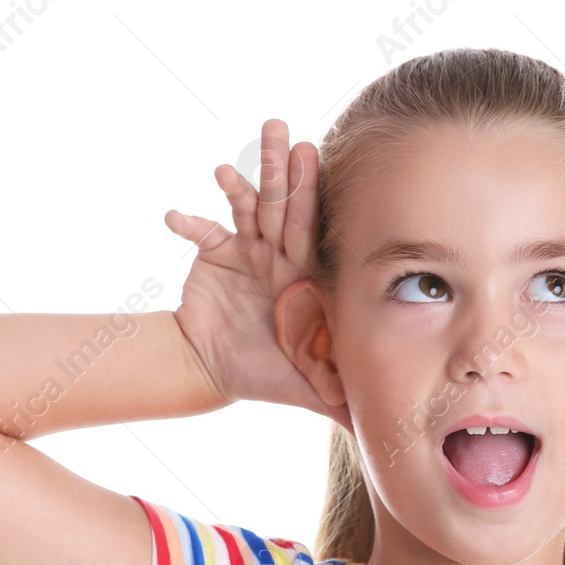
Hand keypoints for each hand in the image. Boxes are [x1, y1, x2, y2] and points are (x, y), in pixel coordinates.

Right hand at [164, 118, 351, 430]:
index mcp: (307, 274)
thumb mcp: (310, 386)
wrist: (218, 369)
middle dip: (281, 170)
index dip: (312, 195)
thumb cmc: (269, 372)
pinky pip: (203, 234)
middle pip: (282, 206)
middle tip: (281, 129)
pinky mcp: (215, 253)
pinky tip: (175, 216)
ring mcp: (248, 250)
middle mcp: (281, 254)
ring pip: (247, 208)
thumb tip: (389, 434)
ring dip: (240, 181)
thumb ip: (345, 400)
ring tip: (229, 162)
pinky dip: (189, 224)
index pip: (311, 229)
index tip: (314, 157)